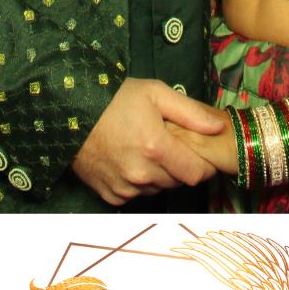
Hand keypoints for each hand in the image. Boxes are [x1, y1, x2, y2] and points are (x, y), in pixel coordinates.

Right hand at [71, 78, 224, 205]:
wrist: (70, 112)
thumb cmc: (115, 99)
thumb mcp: (156, 93)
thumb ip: (191, 112)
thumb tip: (218, 128)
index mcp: (156, 147)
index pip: (197, 173)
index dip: (203, 165)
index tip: (199, 153)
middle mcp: (141, 173)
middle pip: (178, 182)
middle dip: (180, 166)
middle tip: (169, 145)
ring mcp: (124, 187)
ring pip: (158, 189)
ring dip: (160, 175)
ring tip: (146, 150)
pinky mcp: (111, 196)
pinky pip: (137, 196)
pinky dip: (139, 183)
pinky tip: (130, 161)